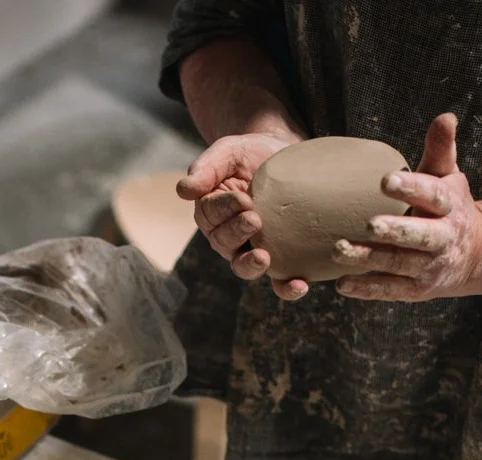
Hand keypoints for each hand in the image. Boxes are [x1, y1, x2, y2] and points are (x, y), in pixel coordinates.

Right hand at [176, 131, 305, 299]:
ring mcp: (253, 249)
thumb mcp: (228, 151)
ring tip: (264, 258)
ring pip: (245, 266)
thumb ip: (206, 167)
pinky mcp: (281, 258)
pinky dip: (287, 287)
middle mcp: (228, 237)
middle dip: (237, 233)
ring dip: (252, 265)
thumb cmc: (252, 153)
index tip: (242, 197)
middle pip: (224, 244)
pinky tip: (299, 285)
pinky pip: (279, 280)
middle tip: (254, 219)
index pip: (210, 215)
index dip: (224, 209)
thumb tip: (182, 190)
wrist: (285, 155)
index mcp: (211, 213)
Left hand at [332, 113, 481, 300]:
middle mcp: (443, 239)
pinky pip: (390, 290)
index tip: (386, 180)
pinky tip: (342, 284)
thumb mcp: (448, 176)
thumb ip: (440, 149)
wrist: (473, 255)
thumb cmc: (448, 206)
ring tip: (338, 250)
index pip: (433, 195)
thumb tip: (445, 116)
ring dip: (369, 259)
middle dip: (396, 231)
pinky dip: (366, 289)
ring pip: (398, 265)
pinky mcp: (415, 290)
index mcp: (450, 206)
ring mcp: (429, 267)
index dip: (411, 188)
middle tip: (369, 224)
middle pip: (420, 237)